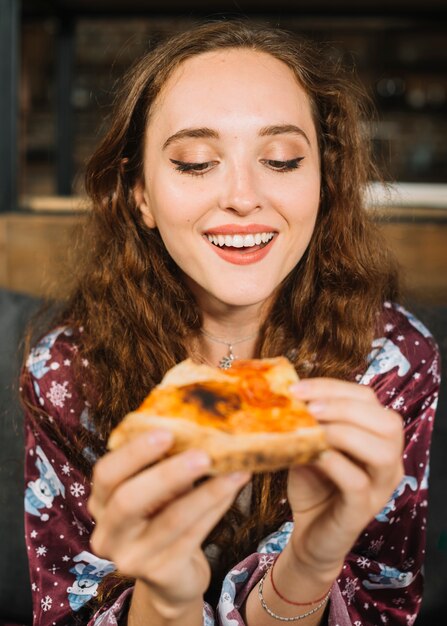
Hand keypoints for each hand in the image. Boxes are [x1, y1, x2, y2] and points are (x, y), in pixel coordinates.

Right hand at [87, 431, 249, 616]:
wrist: (172, 577)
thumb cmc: (164, 517)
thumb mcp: (155, 490)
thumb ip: (163, 463)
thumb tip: (199, 423)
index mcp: (102, 503)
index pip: (106, 474)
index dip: (133, 453)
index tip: (166, 432)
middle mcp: (108, 534)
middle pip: (127, 501)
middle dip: (166, 474)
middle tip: (202, 455)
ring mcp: (131, 558)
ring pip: (169, 521)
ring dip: (206, 492)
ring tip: (234, 470)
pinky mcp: (160, 574)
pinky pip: (192, 536)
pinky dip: (216, 508)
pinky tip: (233, 488)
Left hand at [286, 378, 403, 580]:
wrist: (309, 533)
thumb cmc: (313, 483)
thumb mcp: (309, 444)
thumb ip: (306, 422)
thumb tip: (285, 395)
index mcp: (377, 436)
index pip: (368, 399)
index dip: (333, 388)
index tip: (297, 388)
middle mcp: (389, 459)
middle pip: (387, 421)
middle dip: (344, 406)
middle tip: (308, 408)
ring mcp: (380, 487)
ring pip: (382, 451)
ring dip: (344, 432)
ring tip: (311, 427)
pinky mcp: (363, 510)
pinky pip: (358, 482)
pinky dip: (335, 463)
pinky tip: (313, 454)